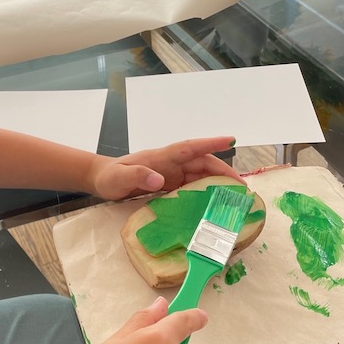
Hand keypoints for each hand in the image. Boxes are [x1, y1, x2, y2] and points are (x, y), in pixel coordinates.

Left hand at [86, 136, 241, 200]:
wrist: (101, 180)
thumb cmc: (109, 177)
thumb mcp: (119, 178)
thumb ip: (137, 176)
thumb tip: (159, 180)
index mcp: (161, 157)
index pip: (189, 147)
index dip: (210, 144)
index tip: (230, 140)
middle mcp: (170, 163)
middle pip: (202, 163)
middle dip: (223, 172)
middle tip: (242, 188)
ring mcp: (171, 174)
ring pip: (200, 175)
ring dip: (217, 183)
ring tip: (234, 197)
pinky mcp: (169, 185)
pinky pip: (192, 187)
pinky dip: (205, 193)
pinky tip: (214, 203)